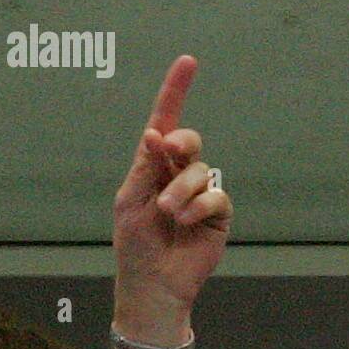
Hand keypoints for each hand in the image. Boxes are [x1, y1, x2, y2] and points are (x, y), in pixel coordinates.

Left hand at [112, 55, 232, 340]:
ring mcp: (199, 193)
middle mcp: (177, 175)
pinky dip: (198, 206)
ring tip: (168, 212)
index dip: (175, 92)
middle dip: (181, 140)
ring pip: (200, 169)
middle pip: (188, 139)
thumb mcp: (131, 201)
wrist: (152, 286)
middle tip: (169, 149)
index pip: (165, 124)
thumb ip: (145, 166)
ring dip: (181, 189)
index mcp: (152, 168)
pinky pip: (216, 195)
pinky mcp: (216, 214)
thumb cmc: (134, 246)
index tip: (187, 62)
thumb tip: (155, 132)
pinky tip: (185, 220)